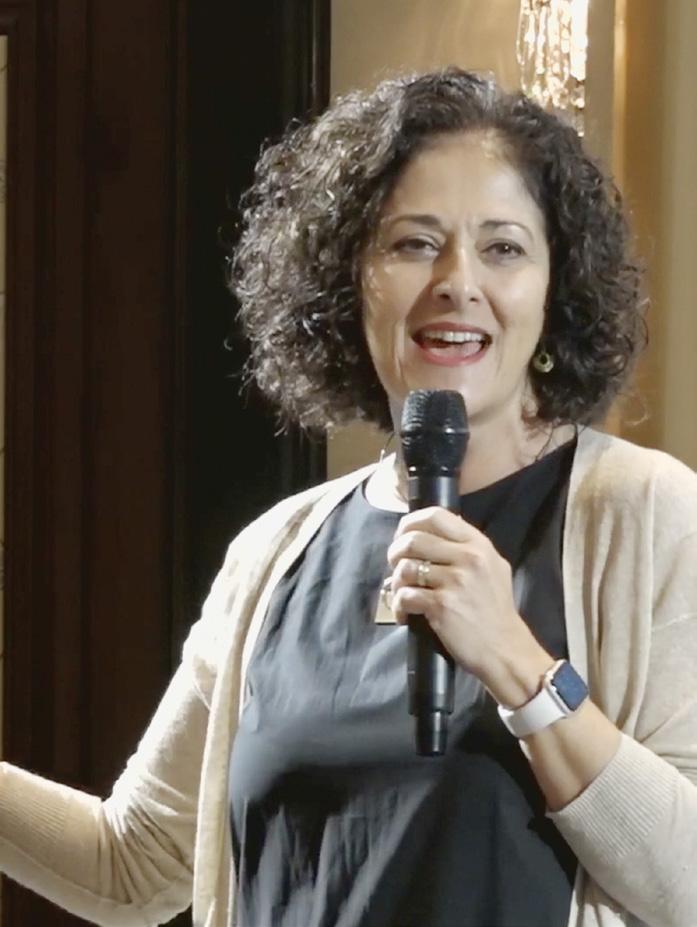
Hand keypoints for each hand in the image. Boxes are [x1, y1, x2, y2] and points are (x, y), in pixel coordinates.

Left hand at [387, 506, 551, 703]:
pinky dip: (399, 606)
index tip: (402, 536)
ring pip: (405, 567)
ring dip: (395, 582)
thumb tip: (431, 534)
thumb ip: (467, 548)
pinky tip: (405, 614)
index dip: (410, 522)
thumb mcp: (493, 568)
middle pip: (413, 539)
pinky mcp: (442, 606)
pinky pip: (405, 595)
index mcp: (478, 544)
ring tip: (401, 593)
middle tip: (394, 566)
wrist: (506, 649)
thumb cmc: (496, 610)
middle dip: (395, 552)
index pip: (436, 515)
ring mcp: (455, 581)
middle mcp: (468, 557)